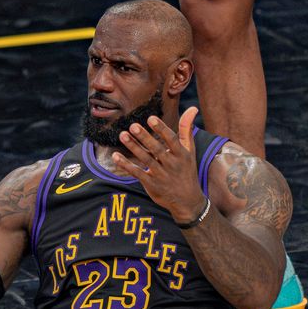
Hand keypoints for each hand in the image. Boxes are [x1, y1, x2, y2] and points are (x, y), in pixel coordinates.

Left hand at [112, 106, 207, 221]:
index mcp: (181, 154)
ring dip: (133, 147)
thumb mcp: (189, 150)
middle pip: (156, 149)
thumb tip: (192, 107)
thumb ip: (187, 129)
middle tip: (133, 126)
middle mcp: (171, 164)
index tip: (151, 118)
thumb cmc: (186, 170)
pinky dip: (126, 165)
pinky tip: (116, 156)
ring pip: (145, 159)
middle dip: (144, 138)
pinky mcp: (151, 184)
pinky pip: (136, 173)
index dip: (161, 129)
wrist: (187, 201)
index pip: (171, 140)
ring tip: (122, 135)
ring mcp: (160, 175)